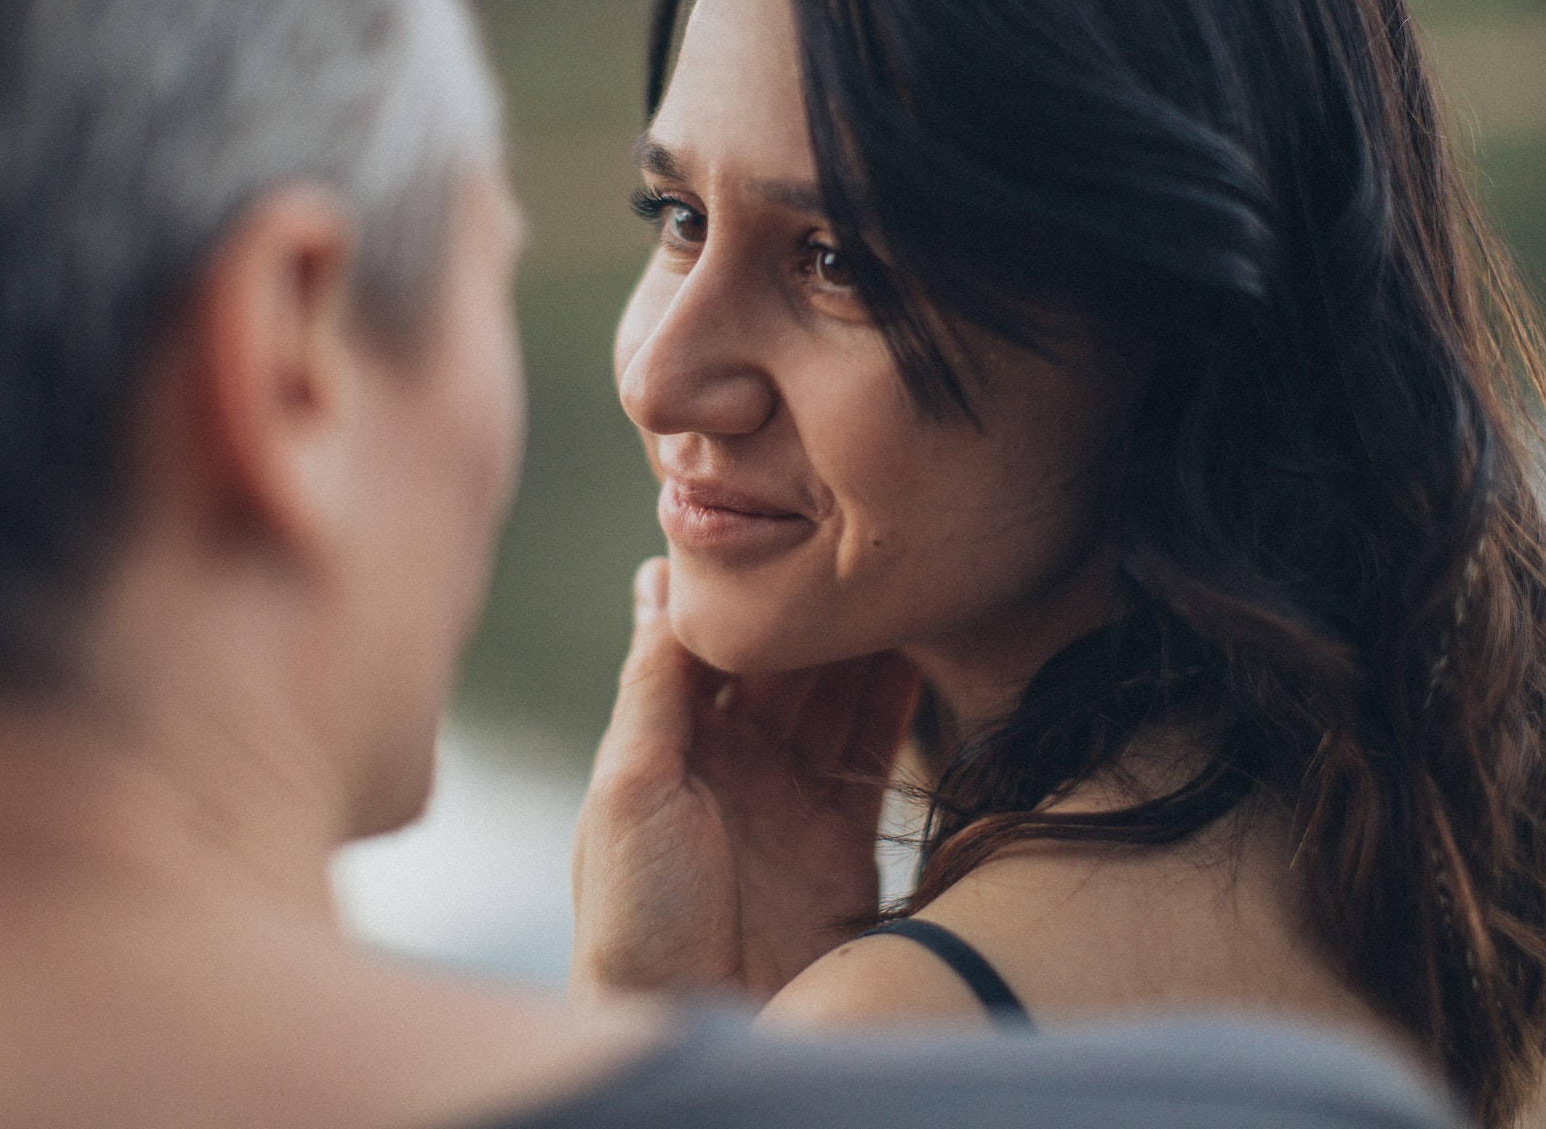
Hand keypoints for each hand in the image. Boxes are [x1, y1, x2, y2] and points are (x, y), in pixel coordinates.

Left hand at [570, 558, 921, 1001]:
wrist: (696, 1021)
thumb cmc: (635, 918)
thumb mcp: (629, 786)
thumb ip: (655, 685)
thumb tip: (657, 580)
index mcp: (666, 746)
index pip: (711, 645)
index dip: (742, 592)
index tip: (776, 524)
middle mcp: (729, 764)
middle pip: (780, 664)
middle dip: (811, 609)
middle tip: (854, 542)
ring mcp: (788, 799)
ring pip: (832, 698)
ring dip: (858, 644)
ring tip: (893, 578)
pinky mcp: (842, 839)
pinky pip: (873, 753)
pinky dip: (895, 703)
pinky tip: (917, 649)